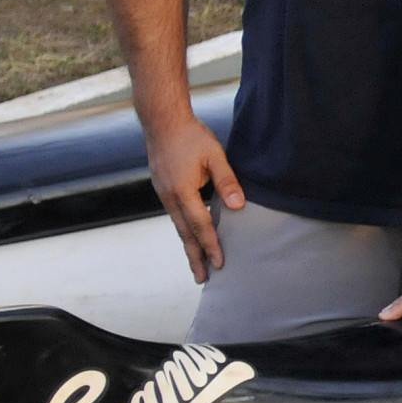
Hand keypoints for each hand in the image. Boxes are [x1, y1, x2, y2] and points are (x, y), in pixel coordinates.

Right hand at [145, 112, 242, 283]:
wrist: (163, 122)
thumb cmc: (191, 137)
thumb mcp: (215, 156)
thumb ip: (227, 181)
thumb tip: (238, 207)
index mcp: (182, 191)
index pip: (200, 225)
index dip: (211, 245)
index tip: (219, 264)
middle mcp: (170, 197)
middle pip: (185, 234)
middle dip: (195, 257)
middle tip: (202, 279)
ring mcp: (164, 194)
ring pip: (179, 227)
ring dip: (189, 246)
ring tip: (197, 264)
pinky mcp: (164, 190)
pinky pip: (176, 216)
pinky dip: (185, 231)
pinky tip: (192, 237)